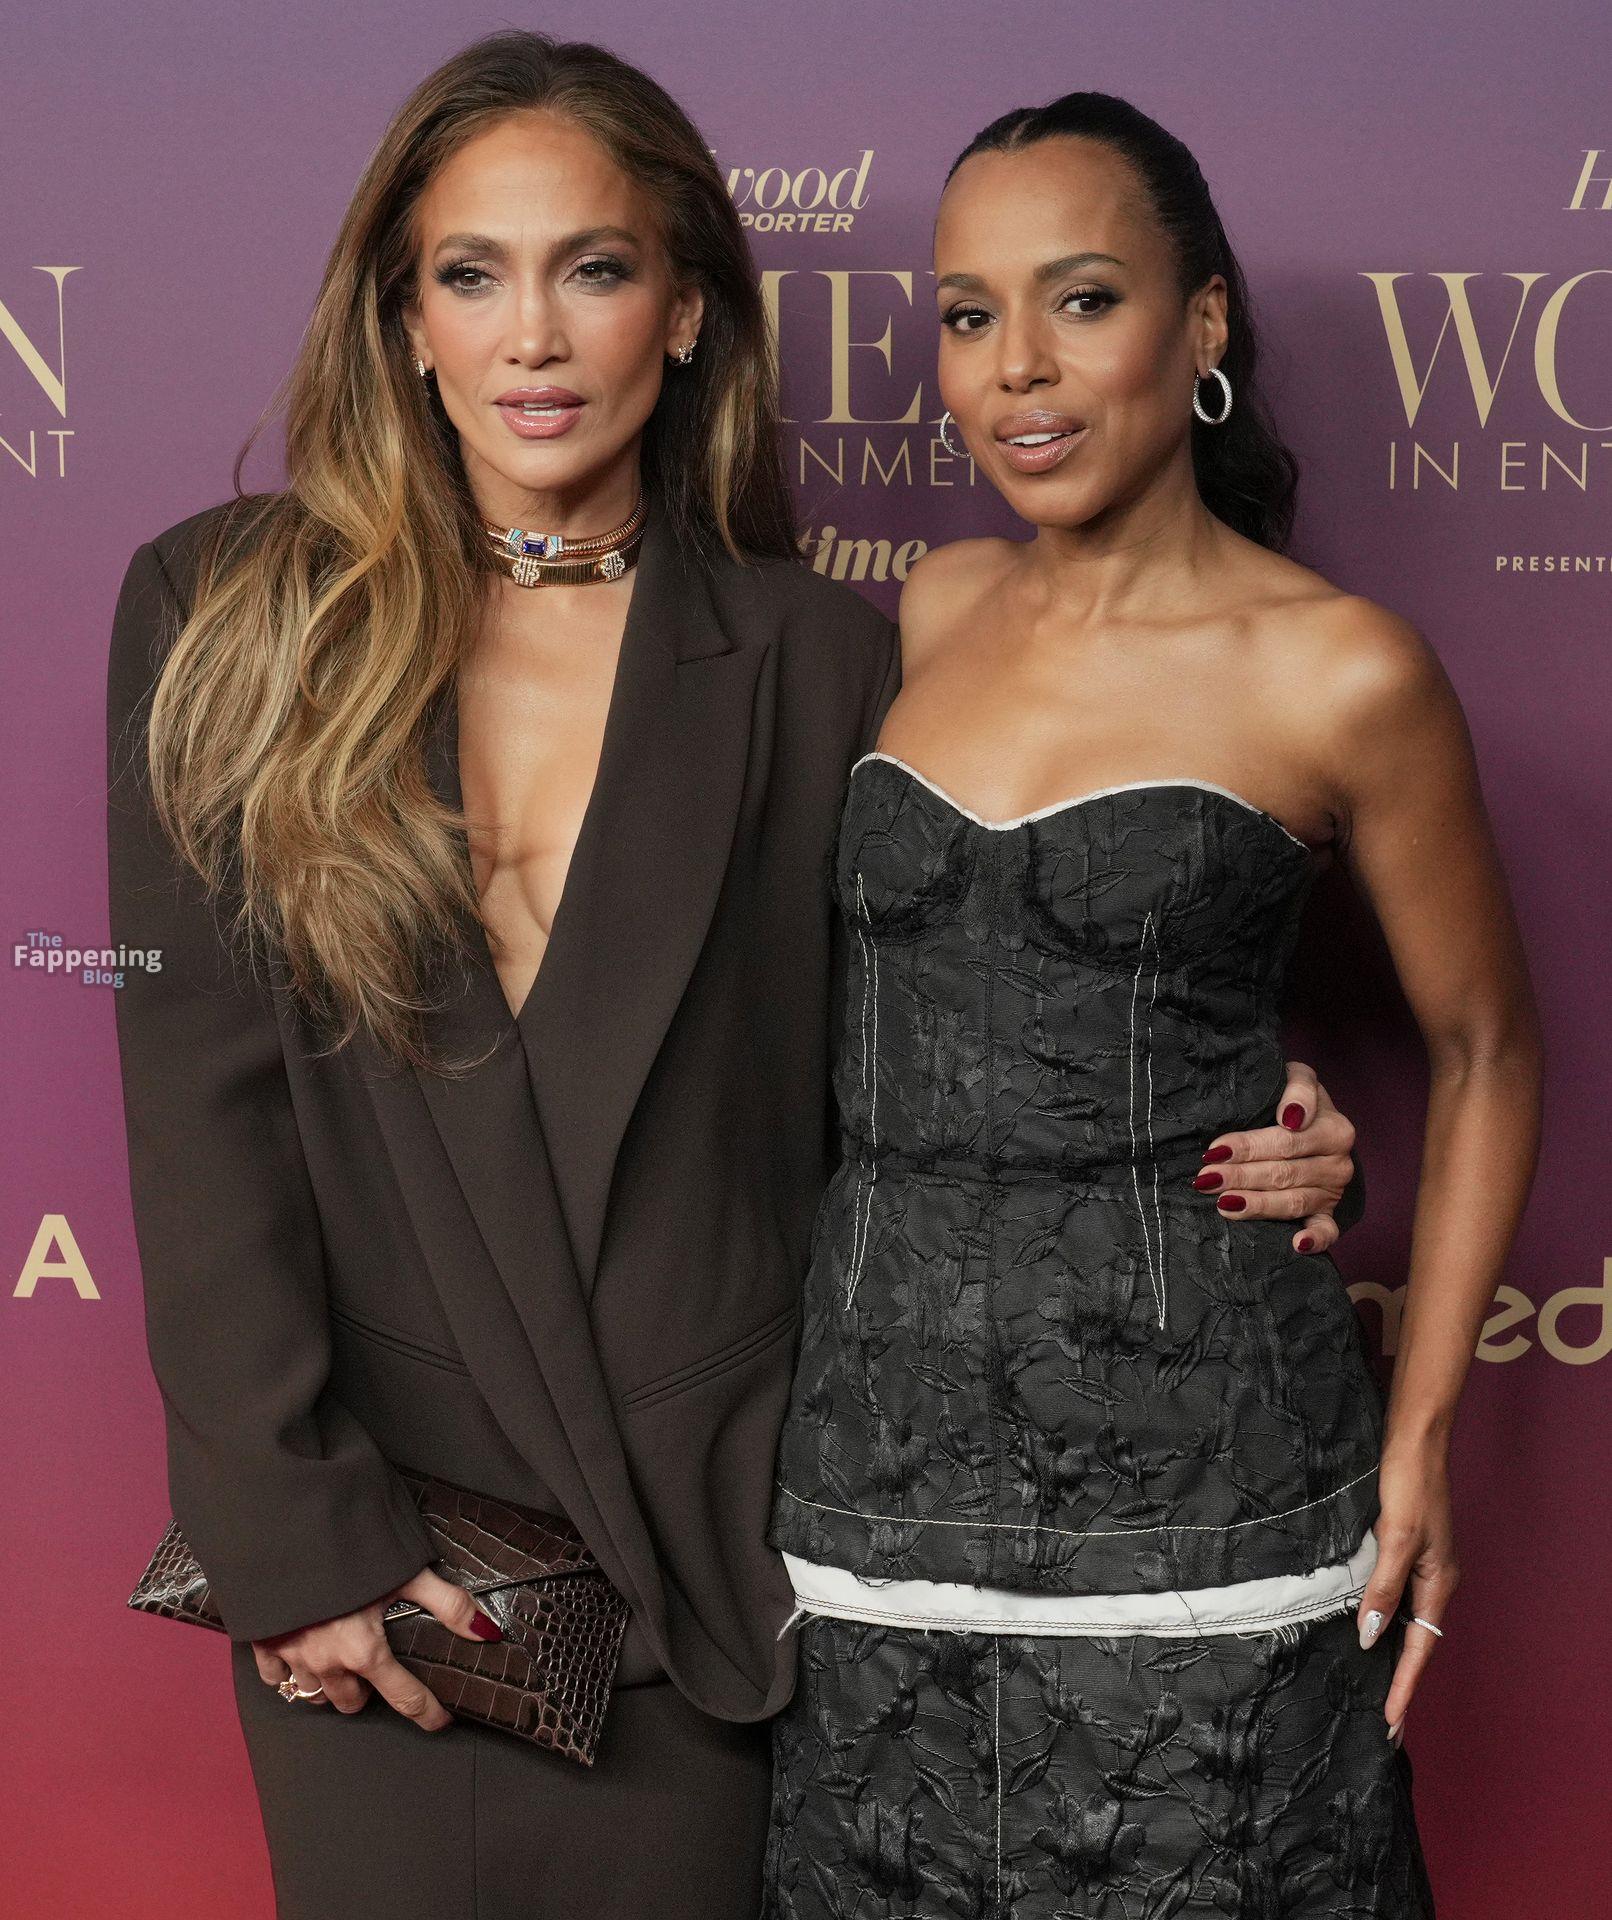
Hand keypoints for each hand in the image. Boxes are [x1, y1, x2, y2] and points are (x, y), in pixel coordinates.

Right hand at [250, 1567, 501, 1730]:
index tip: (439, 1720)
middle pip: (352, 1703)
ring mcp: (292, 1657)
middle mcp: (327, 1663)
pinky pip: (275, 1677)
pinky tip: (301, 1657)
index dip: (427, 1712)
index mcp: (364, 1651)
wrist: (286, 1529)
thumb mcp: (407, 1572)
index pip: (405, 1698)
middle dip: (369, 1693)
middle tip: (380, 1673)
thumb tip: (484, 1631)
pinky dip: (289, 1673)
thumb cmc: (348, 1548)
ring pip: (314, 1695)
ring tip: (343, 1667)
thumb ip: (448, 1604)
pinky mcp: (264, 1644)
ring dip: (331, 1686)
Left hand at [1195, 1061, 1356, 1253]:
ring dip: (1257, 1205)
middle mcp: (1338, 1163)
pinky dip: (1315, 1240)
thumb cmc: (1294, 1099)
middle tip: (1206, 1179)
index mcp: (1335, 1129)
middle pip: (1283, 1173)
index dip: (1248, 1147)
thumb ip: (1299, 1089)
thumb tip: (1291, 1116)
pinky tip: (1296, 1244)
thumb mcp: (1298, 1078)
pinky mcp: (1328, 1214)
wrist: (1314, 1122)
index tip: (1215, 1150)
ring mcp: (1333, 1192)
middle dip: (1241, 1177)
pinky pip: (1327, 1232)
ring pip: (1293, 1202)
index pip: (1286, 1141)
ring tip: (1223, 1204)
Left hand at [1354, 1440, 1457, 1741]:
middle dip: (1400, 1680)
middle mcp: (1432, 1579)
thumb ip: (1383, 1587)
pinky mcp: (1402, 1547)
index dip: (1404, 1686)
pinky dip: (1380, 1618)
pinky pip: (1392, 1596)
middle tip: (1383, 1719)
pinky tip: (1362, 1625)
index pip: (1420, 1648)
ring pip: (1403, 1619)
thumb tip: (1369, 1636)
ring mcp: (1419, 1564)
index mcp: (1438, 1583)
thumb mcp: (1397, 1537)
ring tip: (1370, 1685)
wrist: (1413, 1438)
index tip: (1390, 1722)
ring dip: (1389, 1652)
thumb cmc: (1408, 1483)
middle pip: (1416, 1641)